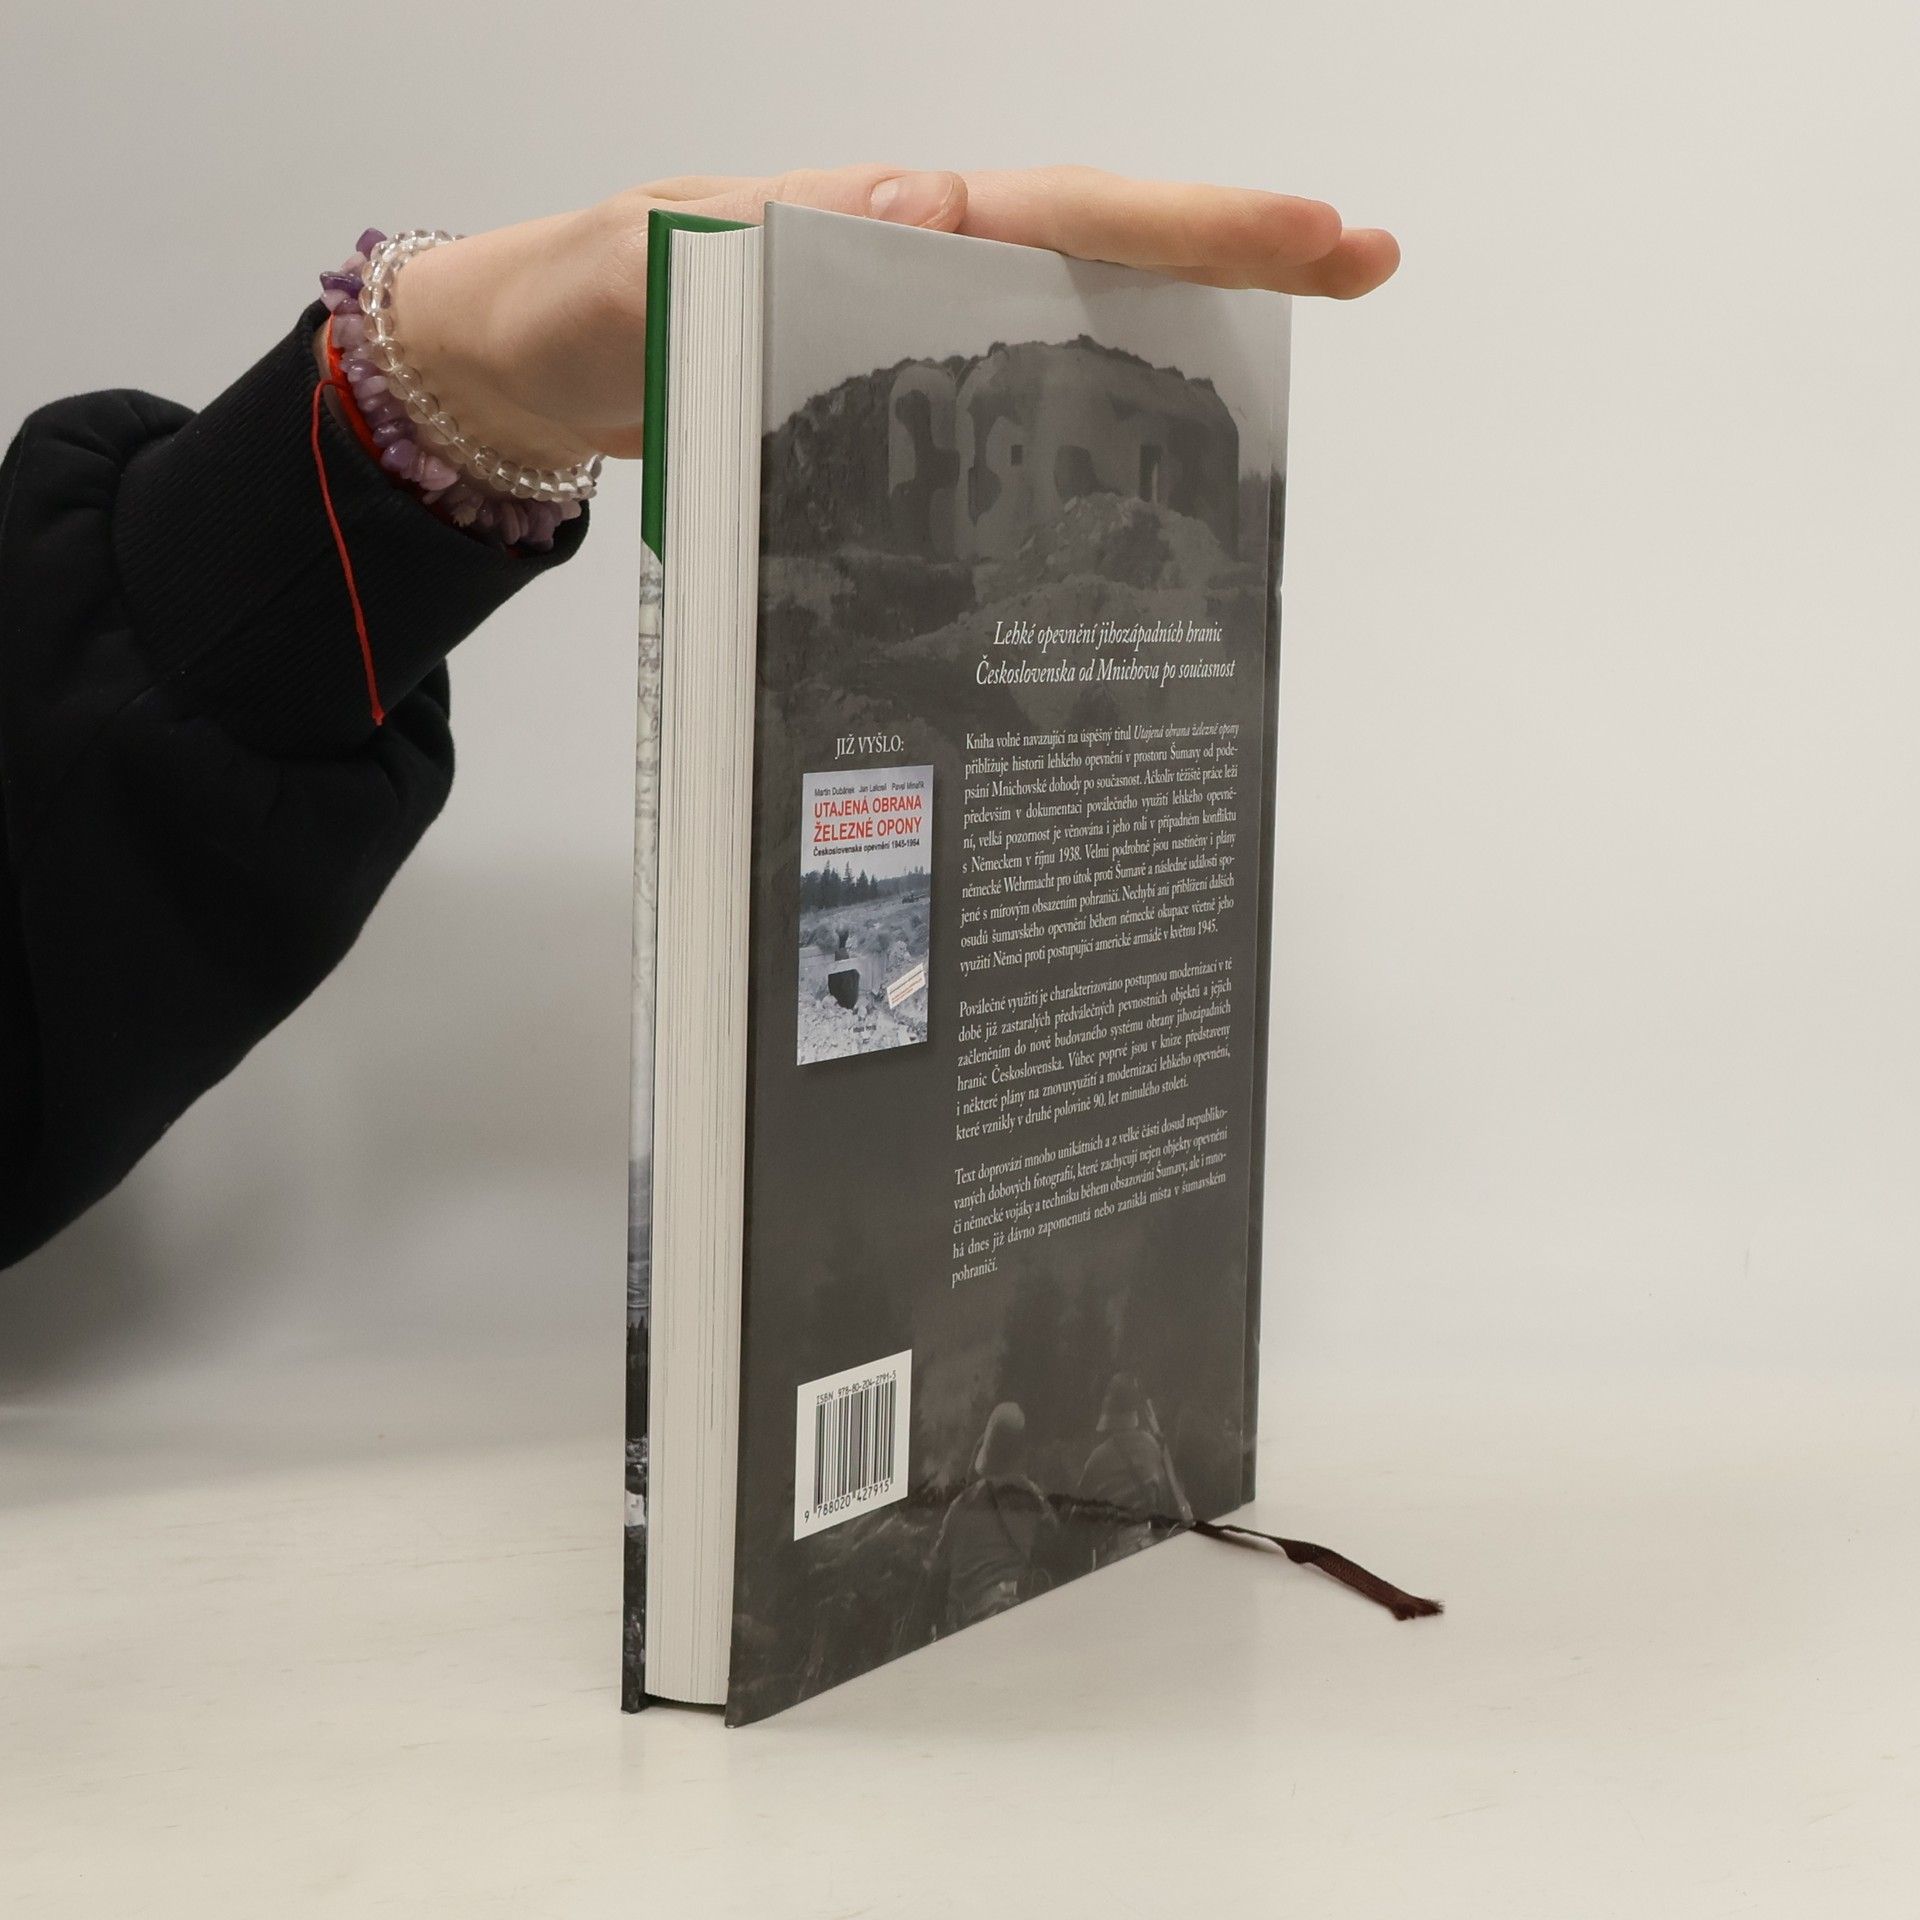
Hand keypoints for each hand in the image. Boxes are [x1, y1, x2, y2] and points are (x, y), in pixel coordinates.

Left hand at [371, 166, 1398, 469]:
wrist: (527, 373)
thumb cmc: (574, 307)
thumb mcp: (650, 260)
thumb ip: (760, 237)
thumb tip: (922, 201)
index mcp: (882, 228)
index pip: (1061, 210)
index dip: (1186, 222)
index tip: (1307, 230)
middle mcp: (915, 271)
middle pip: (1102, 248)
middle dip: (1235, 254)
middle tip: (1364, 264)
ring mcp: (908, 339)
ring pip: (1070, 322)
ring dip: (1178, 339)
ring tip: (1282, 379)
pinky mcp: (886, 404)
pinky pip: (1005, 401)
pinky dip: (1080, 421)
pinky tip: (1136, 468)